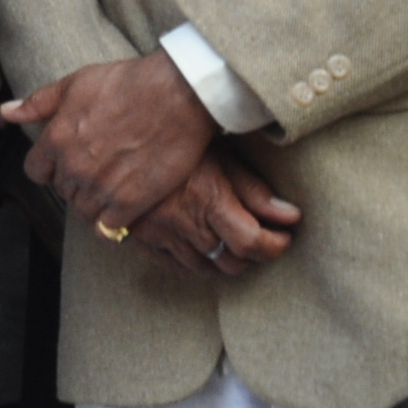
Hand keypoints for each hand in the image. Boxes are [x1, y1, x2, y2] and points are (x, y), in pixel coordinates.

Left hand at [6, 50, 221, 234]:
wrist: (176, 95)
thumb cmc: (127, 83)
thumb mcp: (75, 84)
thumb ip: (38, 103)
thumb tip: (6, 112)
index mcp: (56, 141)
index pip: (35, 171)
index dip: (48, 167)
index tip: (63, 162)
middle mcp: (74, 169)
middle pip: (62, 191)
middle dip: (74, 182)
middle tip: (96, 170)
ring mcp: (102, 188)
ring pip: (83, 211)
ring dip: (93, 203)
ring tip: (111, 188)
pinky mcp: (132, 202)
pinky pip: (109, 227)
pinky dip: (112, 222)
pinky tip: (123, 208)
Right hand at [119, 148, 300, 277]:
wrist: (116, 139)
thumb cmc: (175, 140)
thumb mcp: (219, 156)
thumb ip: (255, 190)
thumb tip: (291, 217)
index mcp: (207, 200)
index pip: (252, 243)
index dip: (275, 246)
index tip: (284, 236)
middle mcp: (184, 223)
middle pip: (231, 262)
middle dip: (253, 256)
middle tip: (261, 240)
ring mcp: (160, 234)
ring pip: (204, 268)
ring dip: (225, 262)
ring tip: (233, 243)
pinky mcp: (140, 238)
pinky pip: (175, 266)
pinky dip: (195, 264)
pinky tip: (202, 248)